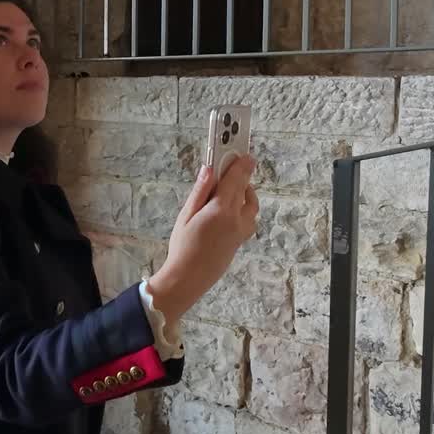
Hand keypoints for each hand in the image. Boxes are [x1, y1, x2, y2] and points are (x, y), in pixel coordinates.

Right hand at [146, 155, 259, 322]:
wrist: (188, 278)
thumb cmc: (182, 246)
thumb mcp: (186, 215)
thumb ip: (201, 191)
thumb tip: (209, 169)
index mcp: (221, 210)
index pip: (236, 180)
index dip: (241, 165)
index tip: (246, 154)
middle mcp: (236, 219)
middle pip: (245, 191)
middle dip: (242, 177)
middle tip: (230, 170)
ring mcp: (241, 232)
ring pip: (252, 206)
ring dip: (245, 195)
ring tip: (228, 192)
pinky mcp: (241, 241)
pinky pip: (249, 219)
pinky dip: (244, 209)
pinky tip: (228, 212)